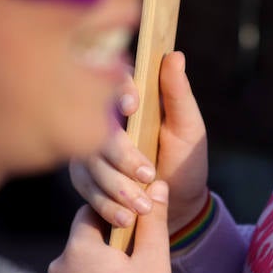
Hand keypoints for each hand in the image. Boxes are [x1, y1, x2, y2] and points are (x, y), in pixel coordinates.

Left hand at [44, 181, 171, 272]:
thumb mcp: (154, 266)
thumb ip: (153, 222)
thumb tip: (157, 186)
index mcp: (80, 250)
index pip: (91, 212)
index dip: (114, 213)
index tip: (134, 225)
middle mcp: (58, 269)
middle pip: (83, 242)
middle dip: (107, 247)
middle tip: (134, 263)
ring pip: (77, 270)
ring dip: (96, 272)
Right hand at [69, 51, 209, 232]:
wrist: (176, 204)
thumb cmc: (185, 159)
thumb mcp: (188, 127)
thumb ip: (178, 94)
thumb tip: (175, 55)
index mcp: (130, 100)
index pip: (114, 82)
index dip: (119, 90)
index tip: (133, 106)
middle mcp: (103, 120)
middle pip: (97, 128)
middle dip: (122, 156)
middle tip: (150, 176)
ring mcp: (89, 148)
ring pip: (89, 162)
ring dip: (117, 186)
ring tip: (143, 205)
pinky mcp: (84, 176)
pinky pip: (86, 189)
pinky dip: (106, 205)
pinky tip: (126, 217)